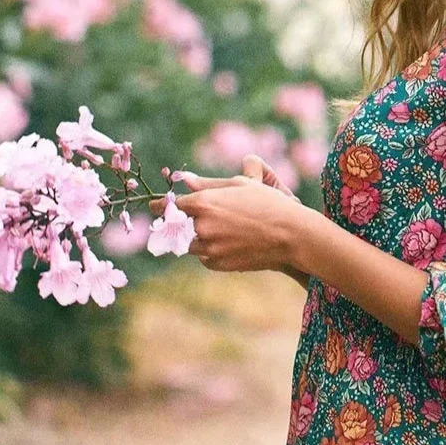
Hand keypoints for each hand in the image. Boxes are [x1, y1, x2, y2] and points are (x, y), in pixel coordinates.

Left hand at [148, 155, 304, 274]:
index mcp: (204, 202)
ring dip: (198, 239)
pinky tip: (228, 245)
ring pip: (190, 245)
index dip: (162, 206)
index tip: (154, 207)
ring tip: (218, 232)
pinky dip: (211, 253)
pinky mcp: (219, 264)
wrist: (291, 235)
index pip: (172, 205)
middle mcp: (202, 226)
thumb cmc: (268, 204)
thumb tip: (184, 179)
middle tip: (187, 221)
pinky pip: (205, 259)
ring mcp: (209, 248)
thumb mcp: (240, 185)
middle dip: (182, 224)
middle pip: (178, 227)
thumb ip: (207, 183)